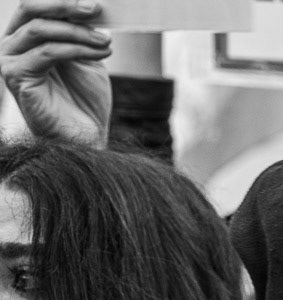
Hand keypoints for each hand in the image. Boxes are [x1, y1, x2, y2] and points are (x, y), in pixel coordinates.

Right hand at [0, 0, 111, 146]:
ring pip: (41, 29)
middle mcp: (11, 45)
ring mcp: (9, 60)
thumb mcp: (86, 57)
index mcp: (24, 37)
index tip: (95, 4)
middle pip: (30, 9)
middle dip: (64, 5)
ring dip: (79, 32)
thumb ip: (82, 32)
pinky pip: (47, 52)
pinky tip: (100, 54)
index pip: (37, 7)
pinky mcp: (15, 76)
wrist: (85, 136)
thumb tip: (90, 6)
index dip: (63, 1)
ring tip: (106, 41)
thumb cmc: (84, 99)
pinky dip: (77, 49)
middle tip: (94, 9)